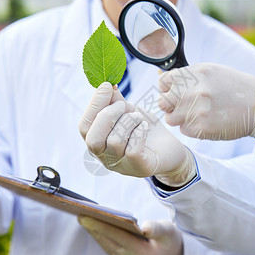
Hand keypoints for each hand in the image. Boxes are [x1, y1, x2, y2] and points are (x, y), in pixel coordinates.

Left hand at [78, 216, 182, 254]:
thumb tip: (145, 227)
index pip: (120, 239)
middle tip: (80, 214)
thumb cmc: (171, 242)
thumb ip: (157, 229)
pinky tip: (94, 228)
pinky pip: (109, 251)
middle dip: (93, 229)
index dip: (102, 227)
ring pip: (107, 248)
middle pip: (109, 244)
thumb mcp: (170, 232)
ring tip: (83, 218)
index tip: (86, 217)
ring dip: (94, 234)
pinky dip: (101, 239)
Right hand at [79, 82, 195, 186]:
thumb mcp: (128, 111)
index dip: (93, 105)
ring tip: (138, 117)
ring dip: (128, 121)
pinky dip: (139, 132)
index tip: (107, 86)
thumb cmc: (145, 129)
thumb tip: (106, 86)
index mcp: (99, 141)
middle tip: (123, 105)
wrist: (170, 148)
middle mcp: (105, 157)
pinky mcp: (140, 168)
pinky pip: (132, 150)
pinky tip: (145, 127)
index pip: (84, 126)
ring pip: (114, 141)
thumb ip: (114, 101)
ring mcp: (122, 165)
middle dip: (108, 116)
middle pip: (93, 139)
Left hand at [158, 63, 254, 140]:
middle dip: (170, 105)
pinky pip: (184, 130)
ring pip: (171, 118)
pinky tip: (207, 121)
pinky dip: (192, 128)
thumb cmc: (235, 87)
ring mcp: (198, 110)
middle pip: (163, 102)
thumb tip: (162, 81)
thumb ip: (188, 76)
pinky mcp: (202, 128)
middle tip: (183, 106)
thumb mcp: (212, 72)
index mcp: (196, 73)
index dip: (166, 89)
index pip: (163, 82)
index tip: (172, 92)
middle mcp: (195, 90)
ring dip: (180, 118)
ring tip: (197, 114)